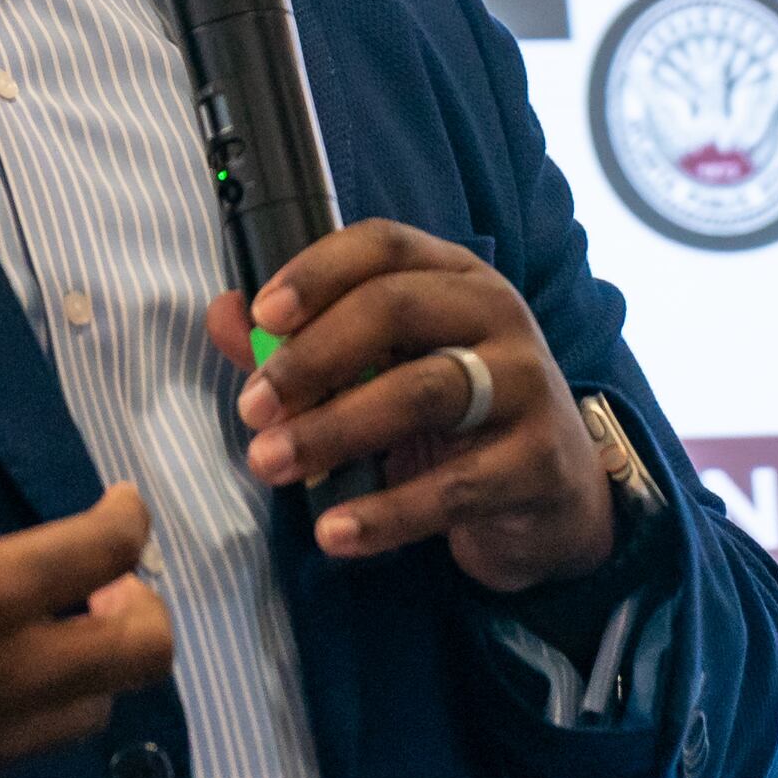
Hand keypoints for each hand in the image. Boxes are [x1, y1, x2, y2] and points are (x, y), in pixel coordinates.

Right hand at [0, 294, 173, 777]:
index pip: (114, 553)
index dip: (131, 517)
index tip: (117, 502)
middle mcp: (0, 680)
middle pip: (143, 654)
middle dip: (141, 607)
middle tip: (100, 580)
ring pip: (91, 711)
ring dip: (88, 665)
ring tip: (47, 625)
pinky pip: (24, 755)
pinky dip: (28, 716)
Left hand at [213, 221, 615, 593]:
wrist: (554, 499)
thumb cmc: (456, 421)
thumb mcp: (386, 372)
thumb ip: (304, 344)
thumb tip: (223, 315)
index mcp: (455, 278)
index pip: (384, 244)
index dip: (318, 271)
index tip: (263, 315)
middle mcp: (497, 314)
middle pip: (395, 307)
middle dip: (311, 357)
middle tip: (253, 408)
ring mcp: (526, 385)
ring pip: (422, 391)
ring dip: (333, 430)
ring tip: (271, 465)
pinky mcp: (538, 461)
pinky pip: (453, 486)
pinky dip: (385, 513)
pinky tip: (332, 532)